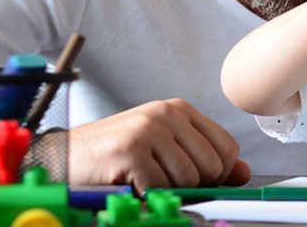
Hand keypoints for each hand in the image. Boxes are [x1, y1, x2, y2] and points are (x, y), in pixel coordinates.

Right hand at [67, 98, 250, 192]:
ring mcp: (148, 130)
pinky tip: (129, 183)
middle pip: (213, 166)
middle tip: (160, 179)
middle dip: (192, 185)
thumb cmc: (114, 157)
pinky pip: (162, 188)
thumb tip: (243, 173)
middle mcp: (166, 114)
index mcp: (179, 110)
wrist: (63, 159)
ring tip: (141, 178)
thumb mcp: (165, 151)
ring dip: (166, 190)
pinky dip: (147, 196)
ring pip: (189, 180)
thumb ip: (205, 160)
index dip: (217, 174)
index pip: (227, 148)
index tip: (194, 179)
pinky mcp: (131, 151)